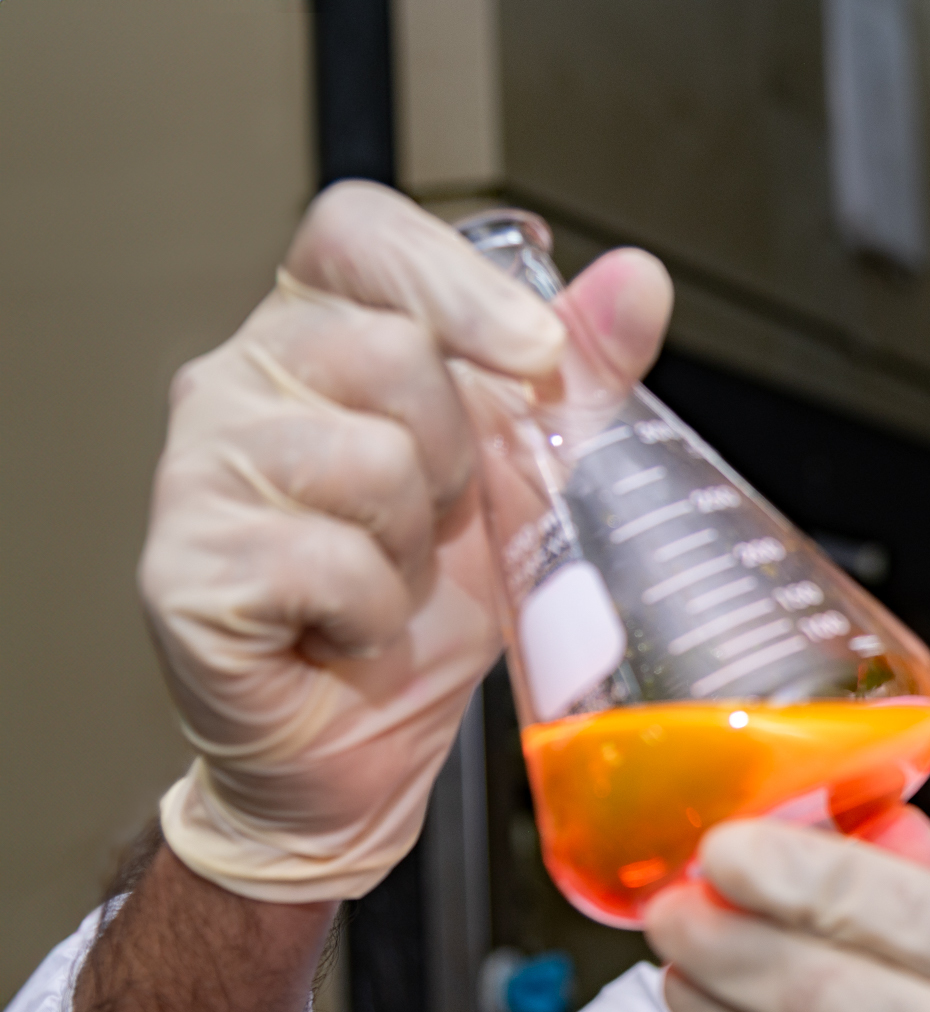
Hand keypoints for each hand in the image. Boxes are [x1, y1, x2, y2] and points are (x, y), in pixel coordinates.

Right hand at [141, 181, 670, 900]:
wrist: (359, 754)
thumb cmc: (422, 612)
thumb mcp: (524, 481)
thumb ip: (577, 375)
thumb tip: (638, 279)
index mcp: (314, 335)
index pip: (359, 229)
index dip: (457, 278)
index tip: (538, 353)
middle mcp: (235, 380)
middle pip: (388, 348)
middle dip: (458, 454)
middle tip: (438, 524)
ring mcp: (195, 470)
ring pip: (366, 457)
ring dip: (414, 546)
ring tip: (391, 583)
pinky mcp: (182, 568)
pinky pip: (326, 562)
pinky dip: (371, 616)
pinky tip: (349, 633)